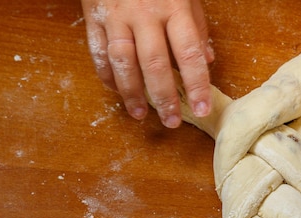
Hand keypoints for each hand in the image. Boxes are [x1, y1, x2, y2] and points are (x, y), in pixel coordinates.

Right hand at [81, 0, 213, 127]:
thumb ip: (196, 27)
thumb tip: (206, 61)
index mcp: (173, 7)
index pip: (189, 54)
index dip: (196, 85)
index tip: (202, 108)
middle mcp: (144, 15)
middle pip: (155, 64)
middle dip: (165, 98)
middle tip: (172, 122)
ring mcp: (116, 17)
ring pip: (122, 62)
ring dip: (132, 93)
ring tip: (141, 114)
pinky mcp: (94, 18)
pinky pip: (98, 52)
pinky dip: (106, 76)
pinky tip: (117, 92)